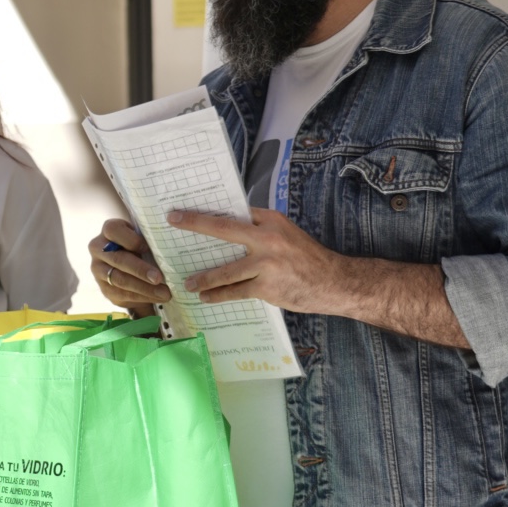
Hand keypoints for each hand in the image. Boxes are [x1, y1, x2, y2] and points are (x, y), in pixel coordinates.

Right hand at [87, 218, 170, 312]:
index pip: (113, 230)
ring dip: (144, 288)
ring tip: (164, 293)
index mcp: (108, 230)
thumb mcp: (143, 236)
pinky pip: (122, 295)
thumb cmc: (140, 245)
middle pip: (118, 259)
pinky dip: (142, 297)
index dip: (130, 240)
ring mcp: (98, 270)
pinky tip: (157, 297)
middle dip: (140, 270)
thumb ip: (149, 239)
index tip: (147, 248)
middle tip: (159, 278)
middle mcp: (98, 249)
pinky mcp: (104, 288)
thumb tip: (169, 247)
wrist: (130, 265)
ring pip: (120, 280)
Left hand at [167, 208, 346, 313]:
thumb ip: (261, 229)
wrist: (334, 282)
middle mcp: (268, 238)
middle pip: (224, 229)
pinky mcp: (267, 287)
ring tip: (188, 282)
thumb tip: (229, 226)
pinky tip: (206, 297)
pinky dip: (218, 295)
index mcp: (272, 221)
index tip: (188, 209)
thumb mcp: (287, 233)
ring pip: (226, 270)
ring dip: (204, 277)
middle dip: (196, 224)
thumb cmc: (307, 257)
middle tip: (174, 221)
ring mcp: (267, 264)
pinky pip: (236, 292)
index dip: (210, 211)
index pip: (235, 212)